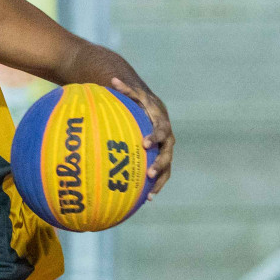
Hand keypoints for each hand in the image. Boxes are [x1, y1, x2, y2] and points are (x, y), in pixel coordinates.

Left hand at [112, 77, 173, 198]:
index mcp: (161, 121)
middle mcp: (167, 137)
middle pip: (167, 152)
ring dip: (160, 179)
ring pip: (167, 166)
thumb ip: (125, 89)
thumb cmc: (138, 101)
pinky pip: (161, 174)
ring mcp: (165, 149)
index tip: (145, 143)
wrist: (152, 109)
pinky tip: (147, 199)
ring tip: (150, 193)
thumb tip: (111, 80)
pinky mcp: (161, 158)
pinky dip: (156, 185)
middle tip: (148, 172)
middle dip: (160, 163)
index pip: (161, 130)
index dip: (155, 137)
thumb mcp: (133, 94)